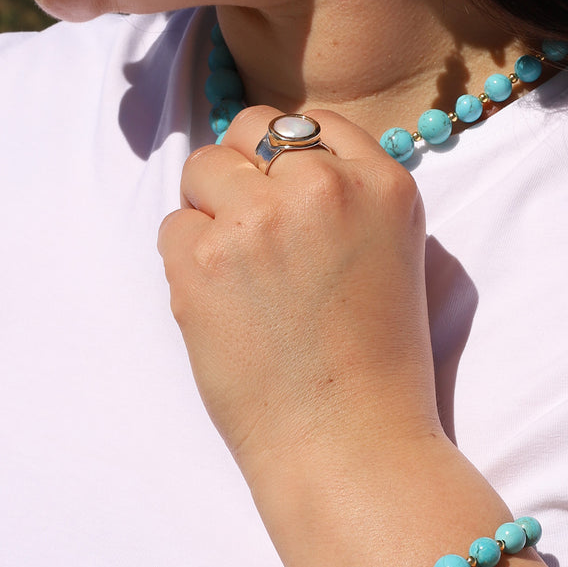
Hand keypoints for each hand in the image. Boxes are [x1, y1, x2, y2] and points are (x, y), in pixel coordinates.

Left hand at [158, 107, 440, 487]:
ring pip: (200, 168)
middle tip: (253, 231)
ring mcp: (259, 218)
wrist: (349, 446)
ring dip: (209, 210)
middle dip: (243, 170)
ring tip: (238, 273)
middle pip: (249, 129)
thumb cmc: (375, 363)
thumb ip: (350, 196)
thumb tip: (280, 160)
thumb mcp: (395, 253)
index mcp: (383, 182)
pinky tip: (221, 307)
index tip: (283, 196)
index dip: (288, 156)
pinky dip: (186, 261)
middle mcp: (323, 185)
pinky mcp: (203, 259)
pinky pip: (172, 227)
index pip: (312, 120)